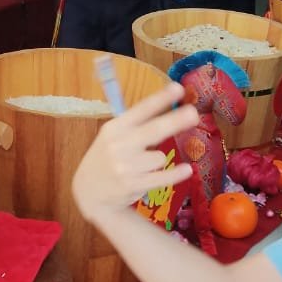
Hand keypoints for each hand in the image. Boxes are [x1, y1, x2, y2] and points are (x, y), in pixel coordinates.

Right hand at [72, 84, 198, 222]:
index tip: (178, 88)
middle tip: (193, 113)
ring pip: (160, 157)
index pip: (141, 110)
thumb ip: (135, 124)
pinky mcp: (132, 185)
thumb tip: (167, 110)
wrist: (89, 192)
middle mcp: (118, 145)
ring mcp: (125, 166)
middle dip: (174, 121)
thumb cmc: (106, 159)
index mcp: (114, 127)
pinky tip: (186, 170)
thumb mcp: (112, 136)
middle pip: (153, 130)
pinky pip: (163, 177)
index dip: (160, 99)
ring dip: (157, 160)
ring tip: (142, 166)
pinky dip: (176, 174)